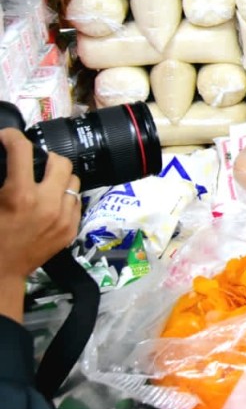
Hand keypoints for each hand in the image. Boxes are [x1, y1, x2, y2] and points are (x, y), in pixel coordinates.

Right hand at [0, 130, 80, 320]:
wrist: (1, 272)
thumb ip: (2, 179)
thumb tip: (7, 158)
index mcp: (20, 195)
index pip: (23, 151)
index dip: (13, 137)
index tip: (7, 137)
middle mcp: (47, 203)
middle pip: (61, 162)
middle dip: (45, 157)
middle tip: (33, 162)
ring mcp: (64, 217)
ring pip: (73, 180)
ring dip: (59, 177)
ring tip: (44, 182)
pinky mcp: (72, 229)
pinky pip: (76, 201)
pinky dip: (64, 197)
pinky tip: (51, 202)